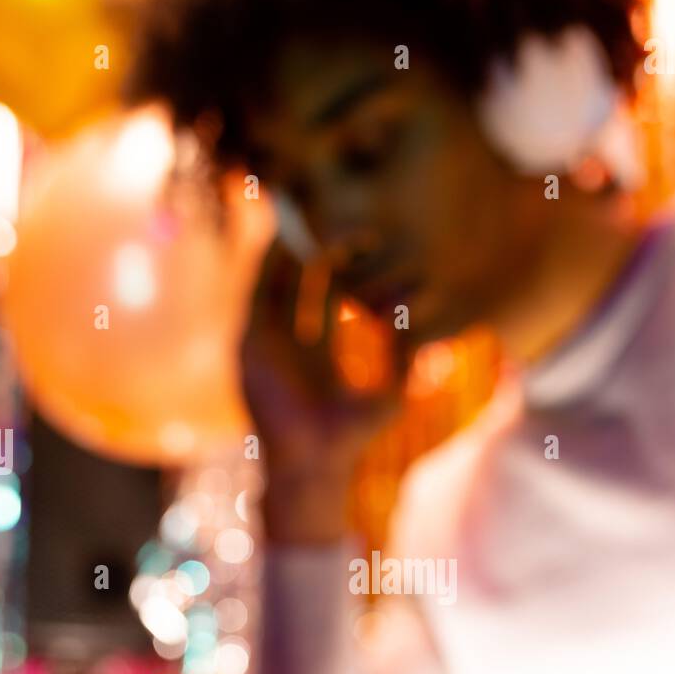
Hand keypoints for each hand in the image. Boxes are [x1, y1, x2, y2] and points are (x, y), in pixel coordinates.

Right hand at [240, 240, 408, 542]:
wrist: (314, 460)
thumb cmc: (352, 437)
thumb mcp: (389, 394)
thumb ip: (405, 361)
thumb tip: (425, 333)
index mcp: (316, 354)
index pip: (322, 296)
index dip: (337, 265)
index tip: (356, 238)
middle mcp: (287, 345)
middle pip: (292, 283)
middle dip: (306, 248)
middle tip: (322, 213)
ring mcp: (265, 346)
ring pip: (269, 284)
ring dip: (279, 250)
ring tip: (293, 213)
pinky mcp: (249, 347)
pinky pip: (255, 297)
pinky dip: (263, 269)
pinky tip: (279, 241)